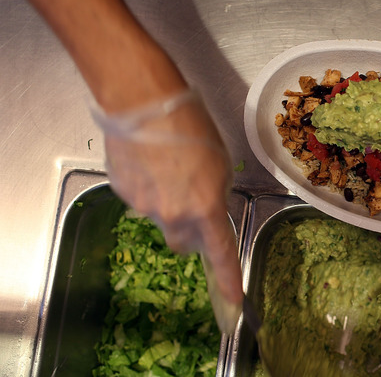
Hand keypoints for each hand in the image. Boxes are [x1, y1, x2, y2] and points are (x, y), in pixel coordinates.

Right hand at [93, 90, 242, 330]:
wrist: (143, 102)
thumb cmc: (191, 124)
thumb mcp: (220, 162)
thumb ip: (215, 195)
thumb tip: (207, 209)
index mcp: (205, 206)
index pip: (220, 253)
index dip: (228, 279)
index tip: (233, 301)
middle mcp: (173, 214)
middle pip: (182, 241)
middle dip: (189, 230)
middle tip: (192, 201)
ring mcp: (144, 205)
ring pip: (160, 218)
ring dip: (167, 204)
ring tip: (167, 167)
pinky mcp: (122, 192)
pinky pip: (140, 200)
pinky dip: (147, 188)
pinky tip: (149, 162)